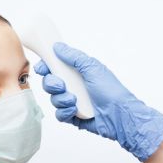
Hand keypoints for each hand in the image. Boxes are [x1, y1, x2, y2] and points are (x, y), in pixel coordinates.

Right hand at [34, 42, 162, 160]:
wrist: (120, 116)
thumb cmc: (111, 91)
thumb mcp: (93, 68)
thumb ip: (74, 57)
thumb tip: (58, 46)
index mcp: (77, 73)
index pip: (54, 68)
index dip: (45, 67)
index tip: (43, 68)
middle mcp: (73, 86)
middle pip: (49, 83)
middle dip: (52, 84)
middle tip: (62, 85)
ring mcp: (72, 102)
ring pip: (53, 99)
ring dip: (61, 99)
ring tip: (74, 101)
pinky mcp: (73, 116)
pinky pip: (59, 114)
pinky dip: (64, 112)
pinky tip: (75, 110)